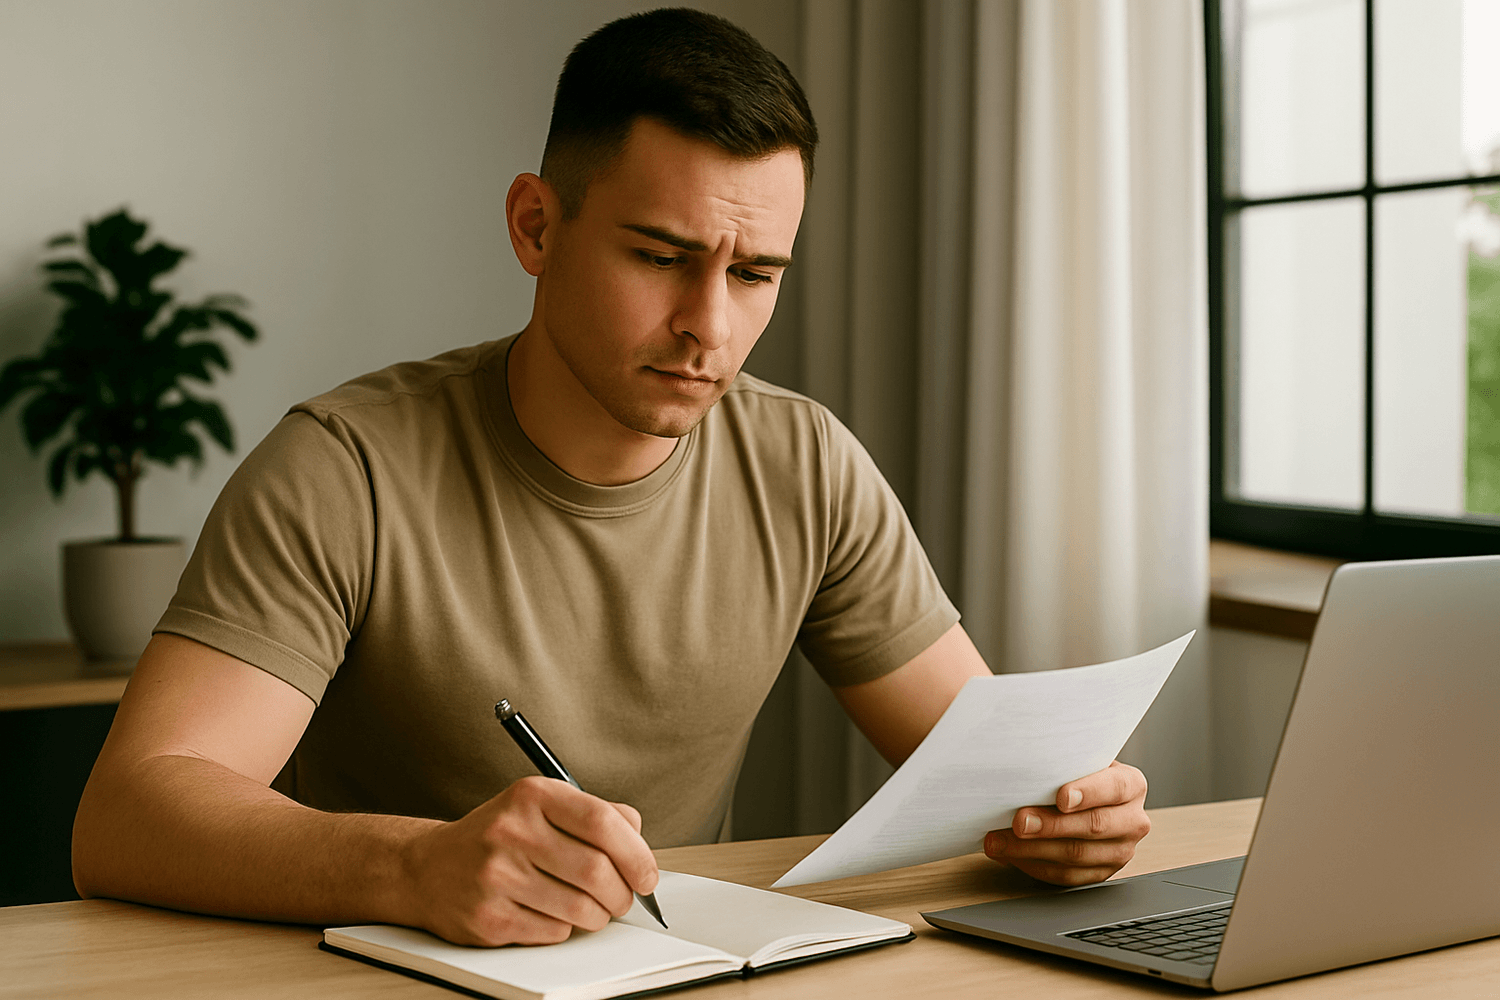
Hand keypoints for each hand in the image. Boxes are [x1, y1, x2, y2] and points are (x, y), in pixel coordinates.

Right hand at [401, 775, 658, 945]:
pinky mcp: (487, 918)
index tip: (647, 875)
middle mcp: (511, 831)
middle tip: (623, 898)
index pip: (602, 822)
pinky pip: (554, 933)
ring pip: (580, 909)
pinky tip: (552, 913)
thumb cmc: (497, 836)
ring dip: (598, 916)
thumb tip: (639, 840)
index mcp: (532, 795)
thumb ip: (593, 814)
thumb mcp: (540, 805)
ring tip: (591, 908)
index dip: (637, 854)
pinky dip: (565, 929)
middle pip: (596, 872)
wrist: (427, 868)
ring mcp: (496, 876)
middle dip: (622, 894)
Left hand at [983, 761, 1149, 885]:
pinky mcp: (1100, 874)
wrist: (1085, 798)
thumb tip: (1026, 765)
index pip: (1114, 788)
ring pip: (1076, 855)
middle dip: (1052, 825)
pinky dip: (1033, 864)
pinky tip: (1010, 854)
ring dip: (1032, 849)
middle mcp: (1132, 821)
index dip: (1088, 792)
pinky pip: (1065, 876)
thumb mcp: (1078, 761)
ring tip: (1000, 840)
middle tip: (1020, 821)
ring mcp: (1119, 851)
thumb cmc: (1077, 775)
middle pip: (1094, 825)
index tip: (1061, 797)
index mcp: (1131, 785)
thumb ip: (1063, 763)